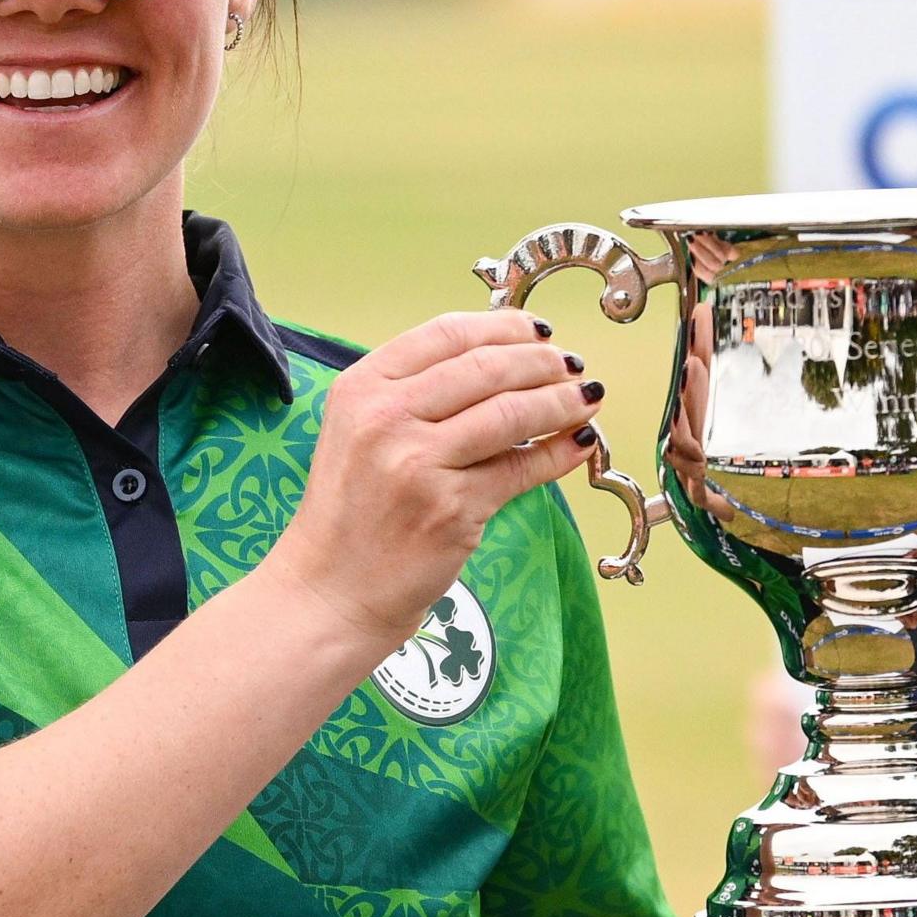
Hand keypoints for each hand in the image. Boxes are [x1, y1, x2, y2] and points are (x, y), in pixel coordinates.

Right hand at [263, 309, 605, 652]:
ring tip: (586, 396)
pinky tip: (579, 441)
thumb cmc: (351, 512)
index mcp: (362, 388)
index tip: (536, 332)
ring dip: (560, 400)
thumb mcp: (361, 432)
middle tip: (570, 365)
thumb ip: (416, 395)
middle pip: (486, 368)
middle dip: (541, 362)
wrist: (331, 589)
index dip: (503, 327)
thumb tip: (500, 362)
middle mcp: (386, 418)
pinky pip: (521, 469)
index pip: (446, 334)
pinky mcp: (452, 509)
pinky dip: (559, 452)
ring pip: (510, 413)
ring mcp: (418, 464)